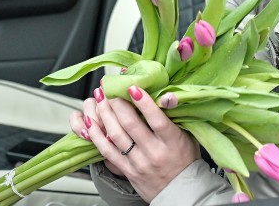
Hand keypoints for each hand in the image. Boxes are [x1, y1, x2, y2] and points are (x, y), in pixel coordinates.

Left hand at [71, 85, 199, 201]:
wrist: (179, 191)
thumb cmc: (185, 159)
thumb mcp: (188, 135)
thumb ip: (177, 115)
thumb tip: (168, 95)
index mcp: (172, 141)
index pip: (157, 120)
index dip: (144, 102)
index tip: (133, 87)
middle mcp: (154, 152)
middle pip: (131, 125)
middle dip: (118, 103)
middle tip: (110, 88)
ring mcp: (139, 162)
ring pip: (116, 136)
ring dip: (105, 114)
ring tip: (99, 98)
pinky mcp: (127, 170)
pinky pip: (107, 151)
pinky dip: (96, 135)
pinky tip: (90, 122)